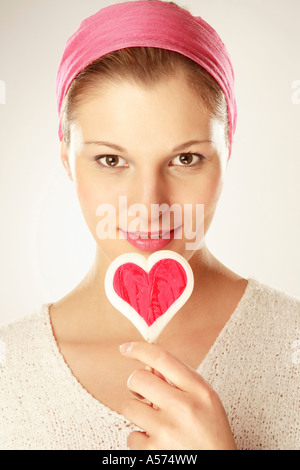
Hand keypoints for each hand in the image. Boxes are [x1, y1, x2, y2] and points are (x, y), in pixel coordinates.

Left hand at [119, 341, 236, 449]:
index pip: (162, 358)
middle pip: (138, 379)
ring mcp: (168, 431)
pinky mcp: (155, 452)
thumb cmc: (212, 436)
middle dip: (136, 385)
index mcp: (199, 391)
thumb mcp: (206, 402)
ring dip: (138, 415)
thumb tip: (148, 366)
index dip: (139, 349)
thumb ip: (181, 382)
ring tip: (157, 424)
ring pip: (129, 407)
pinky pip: (131, 436)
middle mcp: (184, 408)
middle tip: (144, 395)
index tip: (126, 348)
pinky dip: (141, 440)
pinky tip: (158, 444)